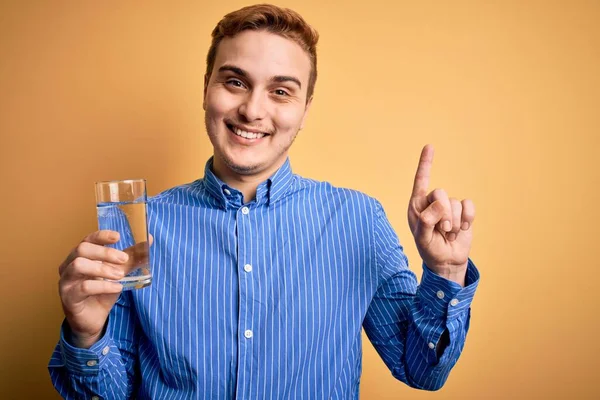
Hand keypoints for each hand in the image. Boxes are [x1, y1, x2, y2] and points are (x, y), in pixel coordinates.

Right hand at [57, 230, 150, 347]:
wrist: (93, 319)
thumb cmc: (102, 292)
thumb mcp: (119, 272)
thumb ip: (131, 257)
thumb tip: (149, 239)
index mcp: (82, 256)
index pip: (88, 239)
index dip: (102, 235)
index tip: (118, 236)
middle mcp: (69, 265)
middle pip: (82, 249)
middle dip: (105, 252)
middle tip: (124, 259)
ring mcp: (66, 281)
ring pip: (78, 265)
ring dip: (102, 268)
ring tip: (119, 275)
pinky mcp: (69, 297)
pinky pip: (83, 287)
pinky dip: (103, 286)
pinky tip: (116, 287)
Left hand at [407, 145, 474, 285]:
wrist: (447, 261)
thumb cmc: (429, 249)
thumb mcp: (422, 238)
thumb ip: (426, 221)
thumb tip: (438, 207)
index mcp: (417, 205)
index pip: (421, 180)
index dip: (426, 163)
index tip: (430, 146)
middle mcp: (431, 202)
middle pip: (440, 193)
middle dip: (443, 214)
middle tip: (442, 230)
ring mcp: (448, 206)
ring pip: (455, 202)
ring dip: (454, 222)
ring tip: (448, 233)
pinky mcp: (463, 211)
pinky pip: (469, 205)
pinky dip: (467, 218)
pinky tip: (462, 229)